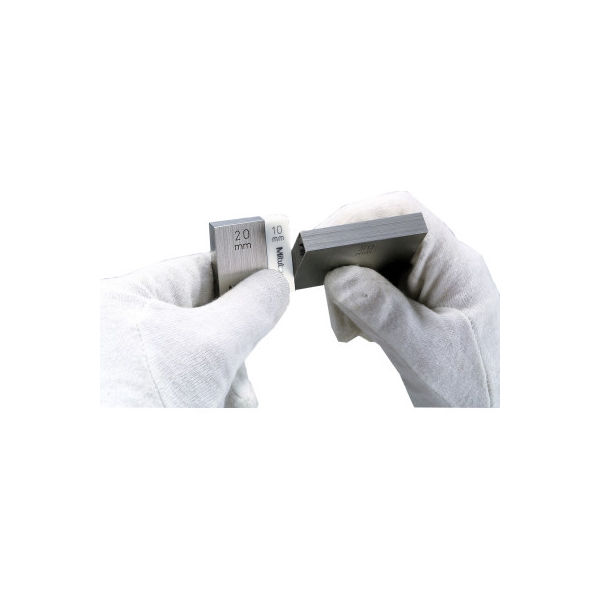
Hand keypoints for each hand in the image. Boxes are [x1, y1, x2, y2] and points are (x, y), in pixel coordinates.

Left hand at [100, 254, 288, 406]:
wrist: (102, 481)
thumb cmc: (123, 409)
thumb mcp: (207, 348)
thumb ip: (251, 308)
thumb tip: (275, 283)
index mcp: (131, 297)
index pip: (204, 270)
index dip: (243, 279)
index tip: (274, 284)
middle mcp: (133, 330)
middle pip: (215, 325)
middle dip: (234, 356)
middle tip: (231, 377)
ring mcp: (143, 368)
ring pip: (212, 365)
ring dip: (226, 389)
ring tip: (212, 409)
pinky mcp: (153, 399)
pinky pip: (201, 391)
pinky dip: (213, 406)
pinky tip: (205, 417)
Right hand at [321, 192, 498, 406]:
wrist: (475, 415)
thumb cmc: (465, 387)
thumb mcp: (423, 352)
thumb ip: (384, 312)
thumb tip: (341, 276)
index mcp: (456, 265)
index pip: (407, 214)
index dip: (361, 216)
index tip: (325, 241)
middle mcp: (441, 264)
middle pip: (380, 237)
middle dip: (348, 265)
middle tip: (334, 300)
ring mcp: (426, 280)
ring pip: (371, 262)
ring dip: (349, 290)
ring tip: (350, 329)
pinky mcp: (411, 296)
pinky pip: (372, 284)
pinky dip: (354, 304)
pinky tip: (358, 331)